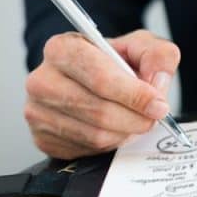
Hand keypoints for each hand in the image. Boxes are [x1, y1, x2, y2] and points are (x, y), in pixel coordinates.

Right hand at [24, 29, 180, 159]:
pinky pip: (86, 150)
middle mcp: (42, 80)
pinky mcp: (42, 139)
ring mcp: (37, 112)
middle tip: (154, 116)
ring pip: (95, 135)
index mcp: (62, 49)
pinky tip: (114, 128)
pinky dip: (110, 143)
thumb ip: (158, 55)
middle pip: (99, 110)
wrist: (89, 79)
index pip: (100, 78)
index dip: (134, 95)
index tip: (159, 105)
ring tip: (133, 119)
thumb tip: (157, 82)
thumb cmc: (111, 62)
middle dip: (135, 118)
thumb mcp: (139, 46)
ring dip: (125, 132)